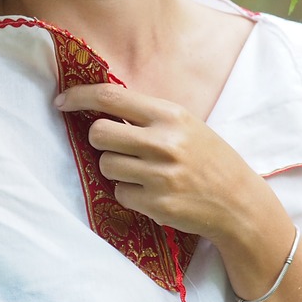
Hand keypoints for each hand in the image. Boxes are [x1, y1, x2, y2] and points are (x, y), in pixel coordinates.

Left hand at [54, 82, 263, 241]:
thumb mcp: (184, 125)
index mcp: (170, 115)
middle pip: (99, 133)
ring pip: (105, 164)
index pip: (111, 98)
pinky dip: (128, 192)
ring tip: (141, 170)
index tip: (62, 100)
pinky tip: (151, 191)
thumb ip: (145, 115)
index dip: (80, 96)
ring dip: (115, 167)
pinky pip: (119, 192)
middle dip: (99, 139)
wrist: (238, 203)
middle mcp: (164, 142)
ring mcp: (160, 175)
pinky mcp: (157, 204)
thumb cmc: (207, 158)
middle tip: (115, 144)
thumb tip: (97, 104)